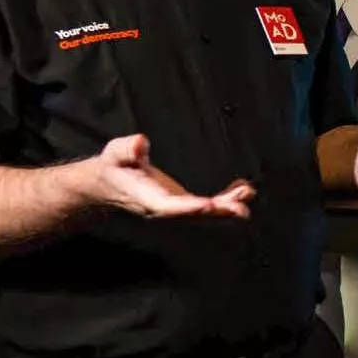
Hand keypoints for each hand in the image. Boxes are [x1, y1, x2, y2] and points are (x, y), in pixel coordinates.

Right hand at [76, 134, 254, 218]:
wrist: (110, 182)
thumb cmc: (115, 165)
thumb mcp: (116, 153)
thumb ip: (127, 149)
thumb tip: (138, 143)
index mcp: (146, 199)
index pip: (167, 206)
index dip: (187, 207)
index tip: (207, 205)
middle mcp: (163, 208)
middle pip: (192, 215)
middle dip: (217, 212)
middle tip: (240, 208)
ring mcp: (175, 208)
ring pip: (203, 212)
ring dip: (227, 206)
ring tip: (247, 193)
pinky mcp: (183, 203)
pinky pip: (207, 205)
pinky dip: (226, 200)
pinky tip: (243, 190)